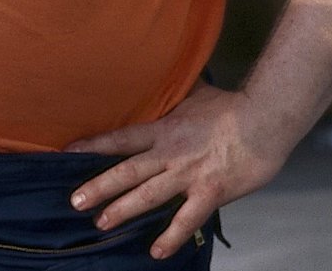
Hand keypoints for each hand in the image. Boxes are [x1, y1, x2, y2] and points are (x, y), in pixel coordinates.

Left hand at [65, 81, 290, 258]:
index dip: (93, 145)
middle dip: (98, 186)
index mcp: (164, 129)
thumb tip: (168, 80)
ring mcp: (188, 174)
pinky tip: (156, 251)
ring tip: (101, 223)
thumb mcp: (196, 94)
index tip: (68, 153)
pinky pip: (187, 219)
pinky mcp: (210, 191)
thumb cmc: (232, 106)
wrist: (264, 120)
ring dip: (123, 210)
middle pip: (126, 171)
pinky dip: (171, 236)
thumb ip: (177, 96)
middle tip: (75, 201)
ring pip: (148, 195)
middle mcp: (169, 153)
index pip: (120, 138)